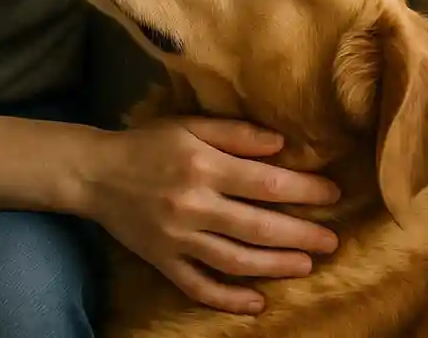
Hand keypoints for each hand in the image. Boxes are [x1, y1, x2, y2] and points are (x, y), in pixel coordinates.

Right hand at [87, 117, 338, 314]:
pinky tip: (257, 302)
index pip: (265, 182)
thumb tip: (280, 144)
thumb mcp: (189, 125)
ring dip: (276, 266)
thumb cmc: (148, 143)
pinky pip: (200, 287)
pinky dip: (229, 299)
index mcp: (203, 165)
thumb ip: (235, 133)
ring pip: (236, 260)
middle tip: (332, 241)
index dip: (303, 189)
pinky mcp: (164, 261)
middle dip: (301, 235)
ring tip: (306, 265)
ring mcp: (178, 238)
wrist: (95, 173)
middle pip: (258, 226)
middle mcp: (193, 204)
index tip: (331, 193)